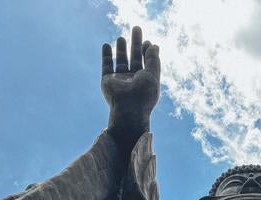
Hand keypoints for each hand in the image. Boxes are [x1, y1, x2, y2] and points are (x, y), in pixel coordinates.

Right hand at [101, 26, 160, 147]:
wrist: (128, 109)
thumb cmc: (144, 94)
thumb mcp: (153, 75)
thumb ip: (153, 59)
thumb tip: (154, 45)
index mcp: (145, 80)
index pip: (147, 62)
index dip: (147, 50)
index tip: (148, 42)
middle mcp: (133, 80)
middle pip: (135, 58)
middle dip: (136, 43)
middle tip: (137, 28)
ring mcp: (120, 81)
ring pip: (121, 61)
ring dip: (121, 49)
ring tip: (122, 37)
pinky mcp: (107, 82)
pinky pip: (106, 66)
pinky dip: (106, 56)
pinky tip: (106, 45)